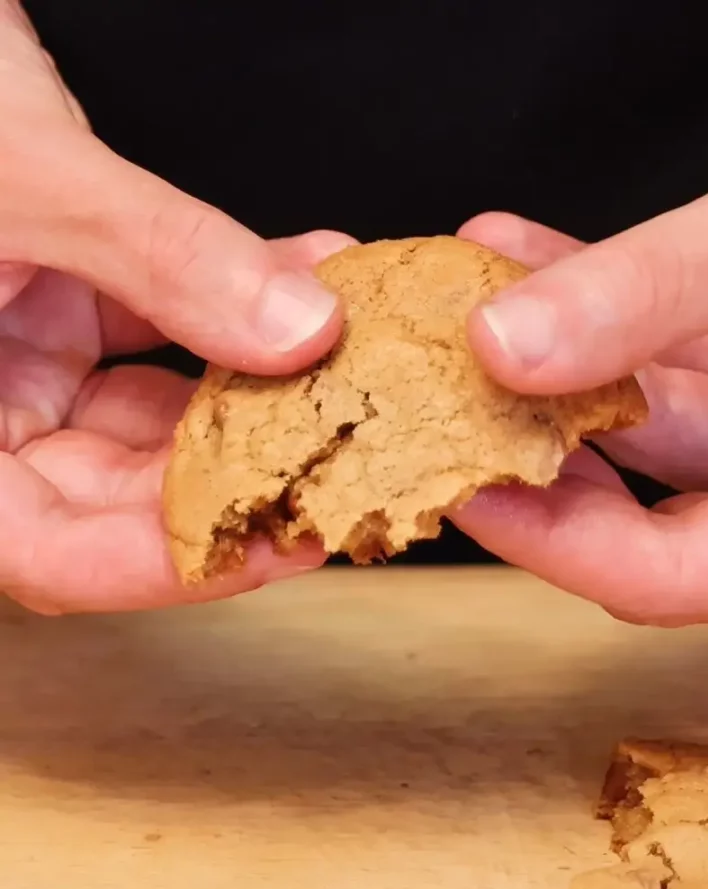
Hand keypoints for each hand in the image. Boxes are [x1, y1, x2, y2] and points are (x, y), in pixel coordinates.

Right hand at [0, 3, 348, 613]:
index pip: (52, 552)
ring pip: (154, 411)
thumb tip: (297, 329)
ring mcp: (11, 354)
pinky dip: (228, 301)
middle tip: (345, 456)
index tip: (285, 542)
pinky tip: (304, 270)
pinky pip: (156, 325)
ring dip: (255, 382)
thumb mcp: (19, 174)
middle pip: (120, 491)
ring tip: (344, 360)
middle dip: (243, 471)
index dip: (169, 566)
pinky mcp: (50, 299)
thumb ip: (156, 256)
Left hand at [455, 1, 707, 624]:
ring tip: (460, 312)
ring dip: (552, 375)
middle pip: (647, 527)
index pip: (677, 575)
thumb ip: (639, 296)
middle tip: (435, 412)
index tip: (454, 483)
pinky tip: (519, 265)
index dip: (551, 539)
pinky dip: (596, 328)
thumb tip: (500, 349)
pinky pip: (659, 381)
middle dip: (537, 458)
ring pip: (641, 446)